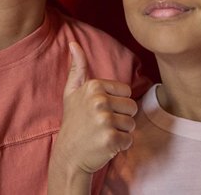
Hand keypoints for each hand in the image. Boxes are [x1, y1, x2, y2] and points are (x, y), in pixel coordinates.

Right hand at [48, 41, 137, 193]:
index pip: (126, 91)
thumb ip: (77, 67)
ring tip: (103, 134)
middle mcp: (99, 101)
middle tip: (102, 125)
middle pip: (132, 107)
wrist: (68, 155)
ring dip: (121, 132)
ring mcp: (104, 120)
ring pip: (132, 124)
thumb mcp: (71, 92)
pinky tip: (106, 145)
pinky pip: (129, 140)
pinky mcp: (110, 139)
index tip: (100, 111)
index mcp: (93, 86)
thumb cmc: (73, 122)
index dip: (116, 103)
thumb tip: (74, 43)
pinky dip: (121, 146)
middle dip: (121, 118)